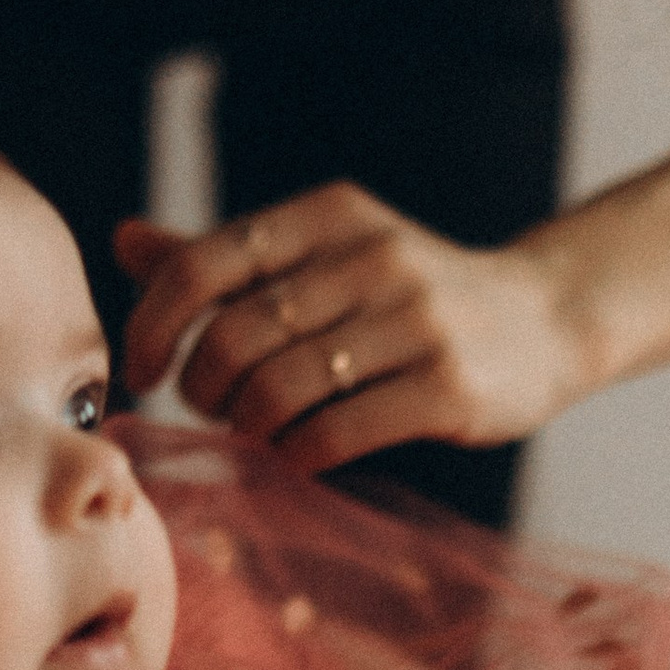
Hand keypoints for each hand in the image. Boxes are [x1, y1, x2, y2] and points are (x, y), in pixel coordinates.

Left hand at [118, 187, 584, 466]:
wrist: (545, 319)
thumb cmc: (404, 294)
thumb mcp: (322, 253)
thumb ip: (226, 254)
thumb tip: (124, 239)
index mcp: (330, 215)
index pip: (205, 262)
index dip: (154, 322)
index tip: (144, 369)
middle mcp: (373, 257)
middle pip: (234, 336)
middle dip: (203, 386)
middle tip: (212, 406)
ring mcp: (418, 321)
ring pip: (279, 389)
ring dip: (248, 425)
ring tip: (258, 429)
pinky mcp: (450, 387)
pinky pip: (336, 433)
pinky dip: (298, 453)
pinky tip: (301, 452)